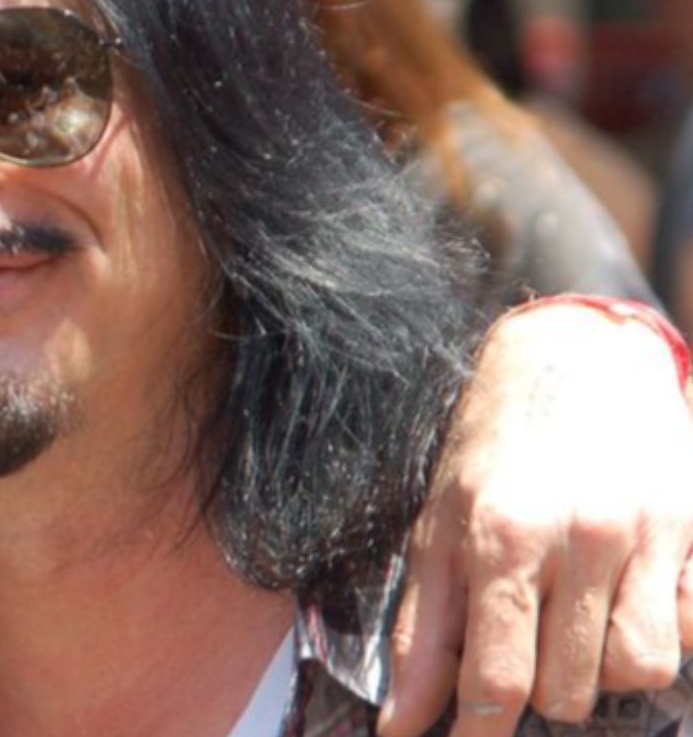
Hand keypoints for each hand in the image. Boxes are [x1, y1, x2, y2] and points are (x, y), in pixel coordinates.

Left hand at [380, 299, 692, 735]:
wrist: (571, 363)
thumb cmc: (491, 455)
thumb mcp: (435, 530)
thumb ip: (421, 632)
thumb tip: (399, 725)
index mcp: (498, 539)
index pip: (496, 678)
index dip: (483, 734)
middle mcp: (575, 539)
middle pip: (568, 688)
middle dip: (543, 696)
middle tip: (528, 656)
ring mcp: (643, 536)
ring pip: (638, 671)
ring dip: (603, 673)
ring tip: (576, 629)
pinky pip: (690, 631)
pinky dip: (661, 634)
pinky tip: (628, 602)